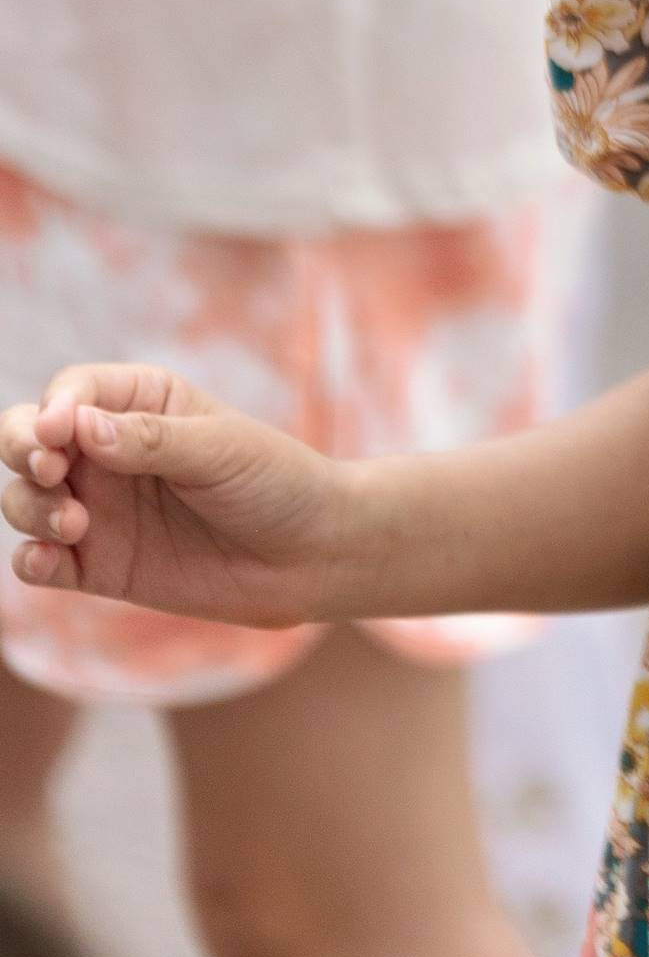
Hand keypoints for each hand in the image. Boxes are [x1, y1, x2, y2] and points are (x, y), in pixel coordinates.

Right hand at [1, 362, 357, 630]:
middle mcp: (108, 452)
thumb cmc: (275, 483)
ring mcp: (99, 509)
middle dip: (21, 447)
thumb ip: (151, 439)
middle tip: (49, 469)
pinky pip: (42, 561)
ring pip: (26, 498)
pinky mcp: (99, 565)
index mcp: (142, 403)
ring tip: (73, 524)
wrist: (312, 556)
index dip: (54, 408)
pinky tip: (46, 560)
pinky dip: (31, 560)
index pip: (73, 391)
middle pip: (29, 438)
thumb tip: (79, 426)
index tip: (60, 432)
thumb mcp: (221, 450)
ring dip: (30, 507)